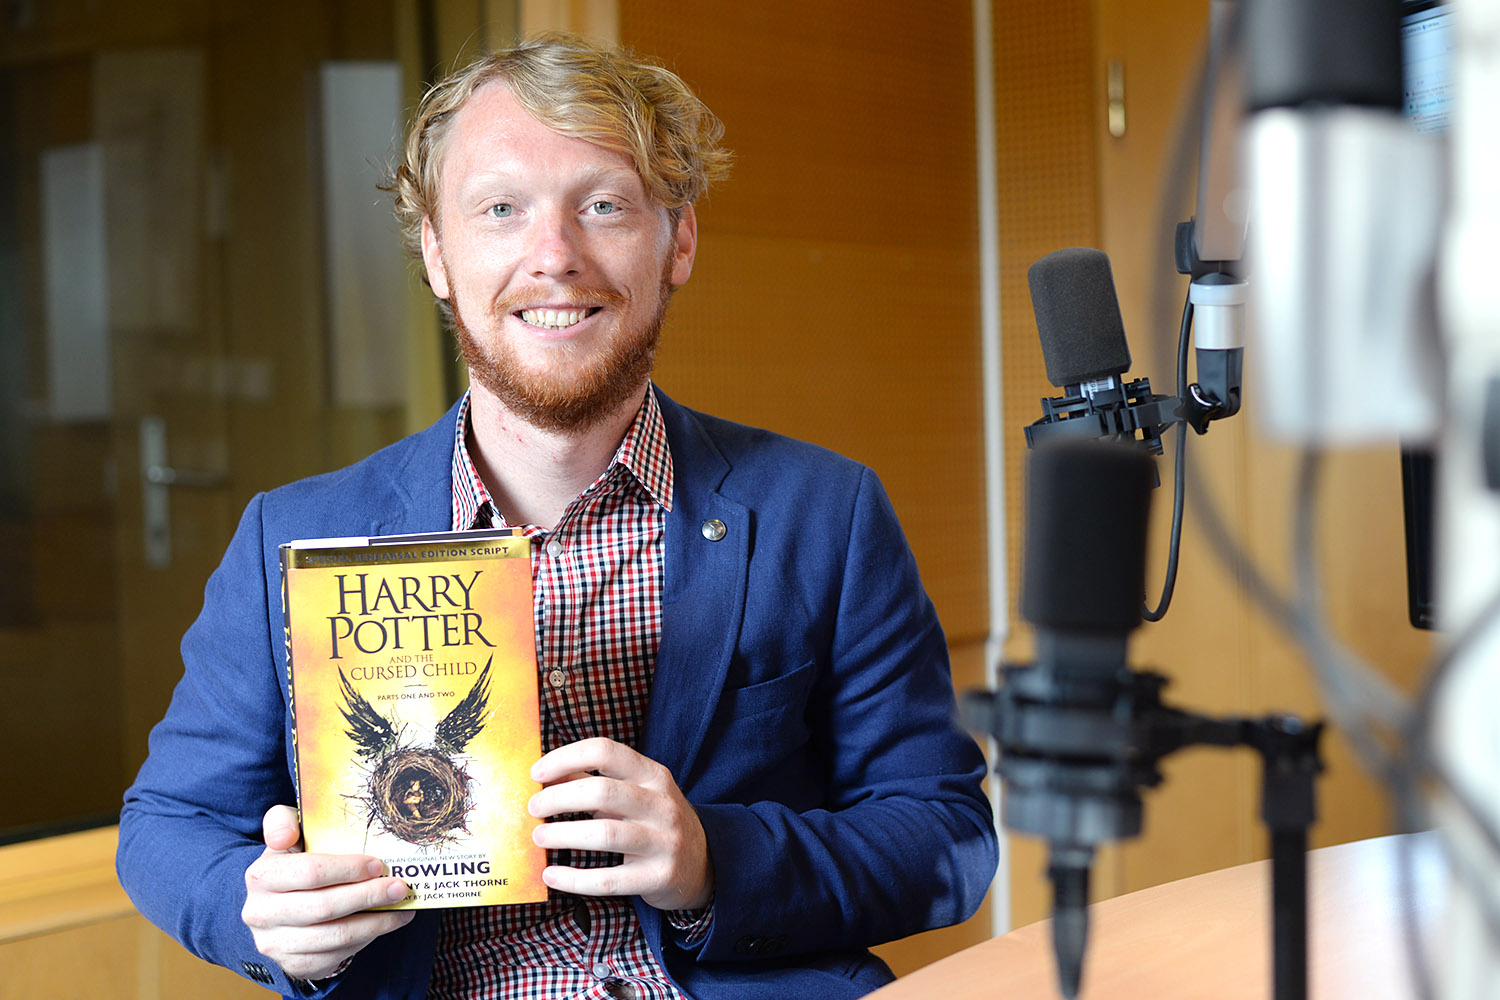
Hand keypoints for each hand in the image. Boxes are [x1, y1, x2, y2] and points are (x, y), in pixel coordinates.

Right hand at [241, 805, 414, 980]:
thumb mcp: (287, 836)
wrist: (276, 904)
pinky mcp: (293, 964)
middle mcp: (262, 913)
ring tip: (401, 908)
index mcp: (261, 876)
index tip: (377, 864)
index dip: (348, 869)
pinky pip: (336, 956)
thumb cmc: (292, 862)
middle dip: (369, 896)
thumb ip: (283, 822)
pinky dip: (365, 940)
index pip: (310, 872)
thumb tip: (286, 834)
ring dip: (376, 922)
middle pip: (325, 907)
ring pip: (335, 936)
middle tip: (399, 887)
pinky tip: (383, 924)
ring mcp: (275, 943)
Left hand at [529, 738, 713, 910]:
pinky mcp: (657, 877)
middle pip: (602, 791)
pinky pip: (608, 880)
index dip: (566, 757)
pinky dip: (574, 879)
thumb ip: (593, 782)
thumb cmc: (654, 822)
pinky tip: (551, 875)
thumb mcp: (634, 794)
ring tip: (538, 838)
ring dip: (563, 835)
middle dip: (558, 798)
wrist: (704, 864)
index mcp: (653, 776)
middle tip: (533, 808)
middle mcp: (661, 805)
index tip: (537, 773)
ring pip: (604, 835)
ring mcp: (663, 842)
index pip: (605, 751)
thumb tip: (546, 775)